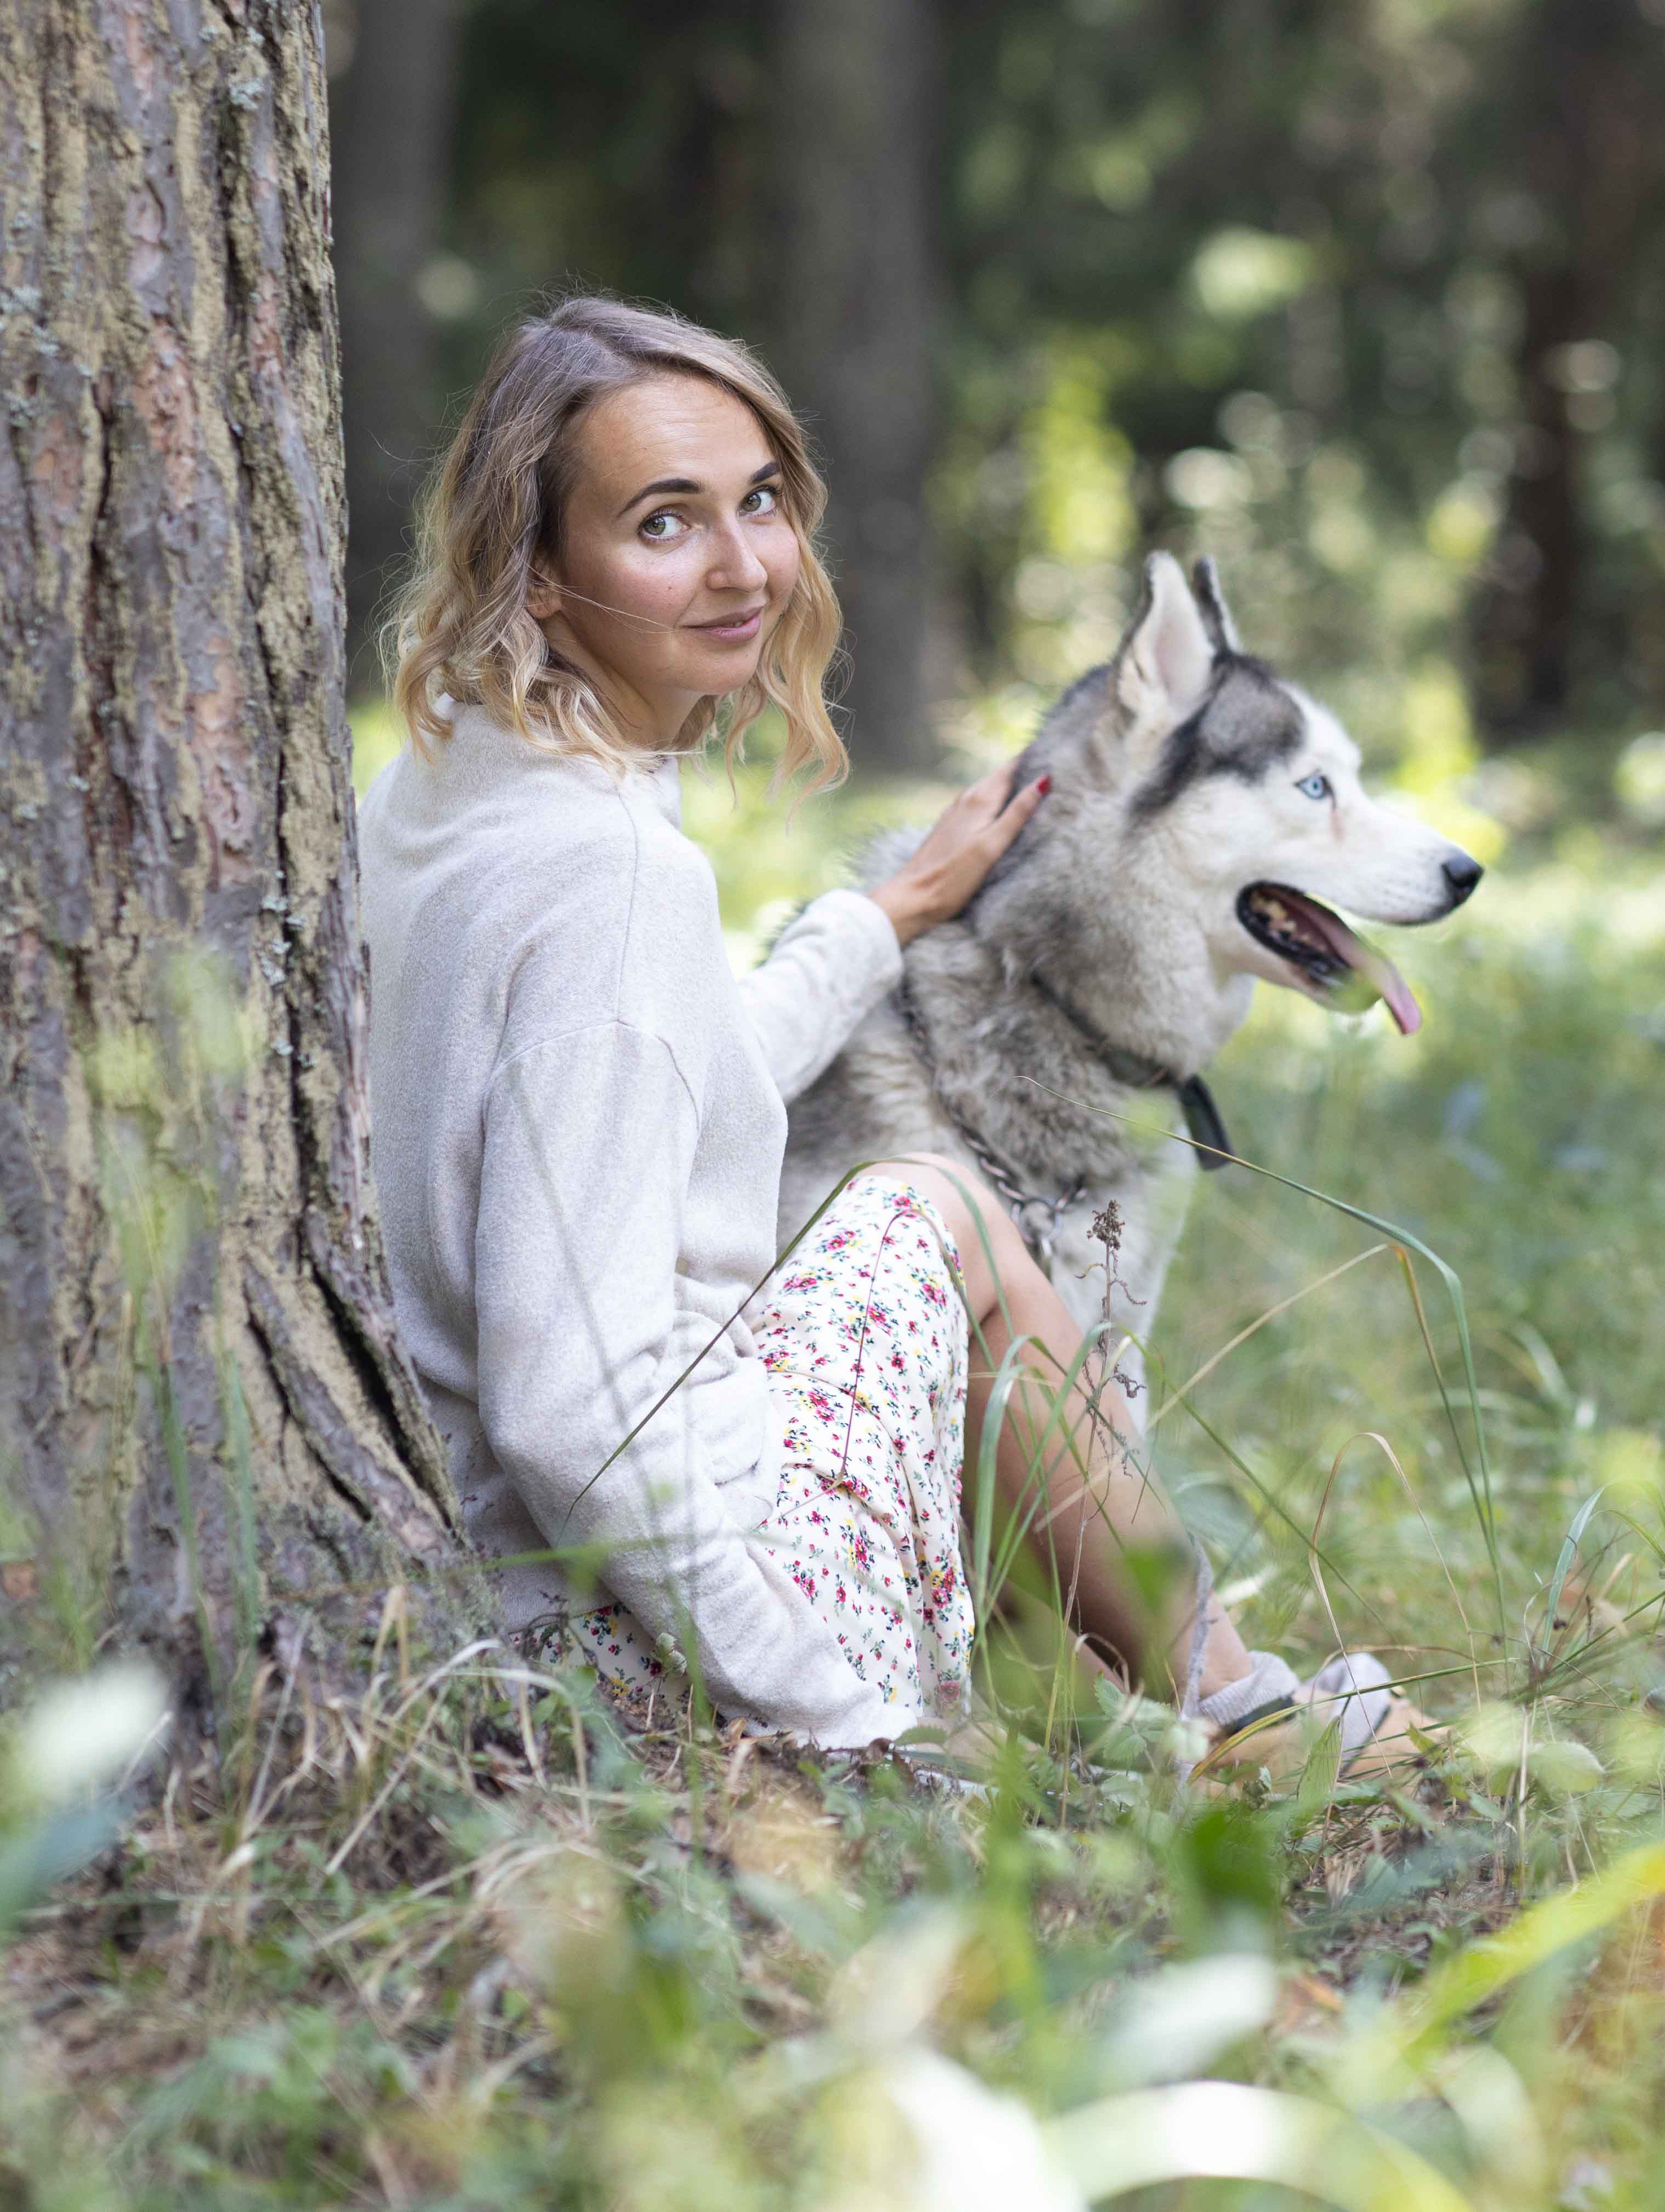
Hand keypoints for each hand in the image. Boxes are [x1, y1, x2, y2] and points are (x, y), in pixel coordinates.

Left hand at [867, 761, 1050, 946]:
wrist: (914, 896)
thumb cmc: (954, 876)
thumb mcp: (992, 845)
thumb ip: (1017, 813)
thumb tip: (1043, 781)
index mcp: (979, 799)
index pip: (1011, 768)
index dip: (1033, 759)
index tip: (1055, 753)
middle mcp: (966, 799)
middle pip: (1001, 776)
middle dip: (1025, 771)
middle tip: (1054, 769)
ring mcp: (956, 812)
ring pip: (989, 790)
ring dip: (1010, 787)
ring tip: (1034, 787)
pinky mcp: (950, 827)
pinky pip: (978, 805)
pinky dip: (995, 802)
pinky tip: (1002, 812)